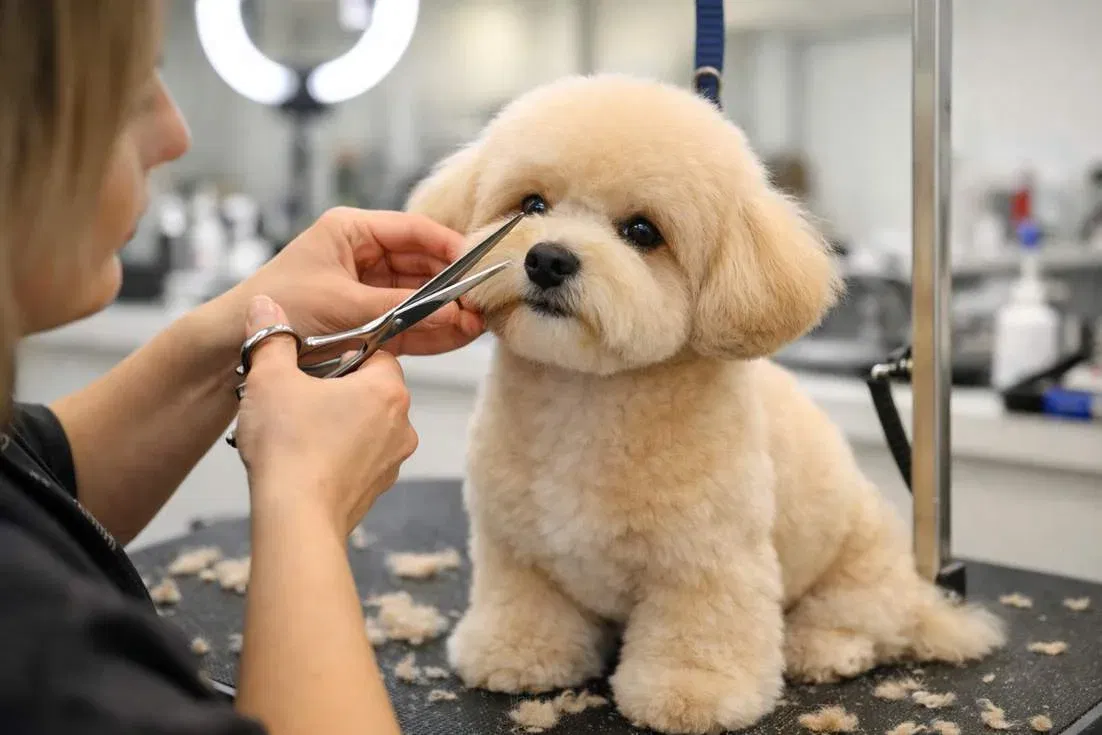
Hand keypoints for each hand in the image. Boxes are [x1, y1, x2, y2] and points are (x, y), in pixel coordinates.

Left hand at [226, 208, 484, 357]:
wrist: (235, 348)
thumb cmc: (279, 309)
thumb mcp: (344, 304)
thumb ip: (401, 308)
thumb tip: (451, 311)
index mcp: (351, 232)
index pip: (413, 230)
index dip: (447, 246)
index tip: (474, 263)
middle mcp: (362, 257)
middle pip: (420, 266)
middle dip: (450, 286)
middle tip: (479, 302)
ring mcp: (366, 290)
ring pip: (418, 298)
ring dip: (445, 312)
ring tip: (475, 324)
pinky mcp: (367, 322)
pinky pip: (407, 323)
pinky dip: (431, 331)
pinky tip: (457, 336)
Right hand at [233, 294, 417, 533]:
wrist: (295, 517)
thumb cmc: (290, 446)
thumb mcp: (271, 377)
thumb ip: (271, 338)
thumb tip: (266, 307)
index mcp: (389, 390)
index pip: (375, 353)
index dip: (339, 354)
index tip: (310, 364)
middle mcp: (401, 425)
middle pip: (369, 390)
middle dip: (334, 389)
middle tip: (295, 396)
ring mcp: (391, 461)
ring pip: (363, 426)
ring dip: (334, 423)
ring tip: (294, 430)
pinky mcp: (375, 489)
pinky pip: (357, 459)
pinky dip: (335, 455)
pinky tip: (302, 459)